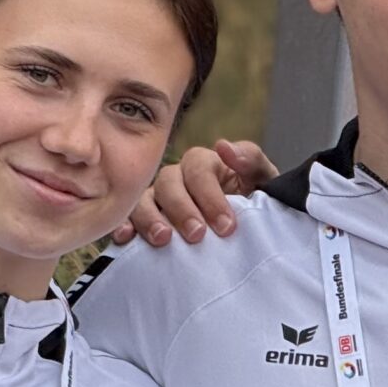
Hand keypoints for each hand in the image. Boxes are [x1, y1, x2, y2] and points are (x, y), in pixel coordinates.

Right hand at [110, 138, 276, 246]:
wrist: (247, 236)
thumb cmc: (254, 206)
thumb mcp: (264, 182)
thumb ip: (252, 161)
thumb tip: (224, 147)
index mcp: (206, 164)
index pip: (199, 169)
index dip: (211, 196)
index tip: (227, 226)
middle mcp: (178, 178)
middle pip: (168, 182)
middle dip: (182, 208)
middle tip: (197, 235)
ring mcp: (158, 199)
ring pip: (144, 199)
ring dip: (150, 217)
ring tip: (163, 239)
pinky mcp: (145, 220)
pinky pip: (126, 217)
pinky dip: (123, 225)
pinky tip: (126, 238)